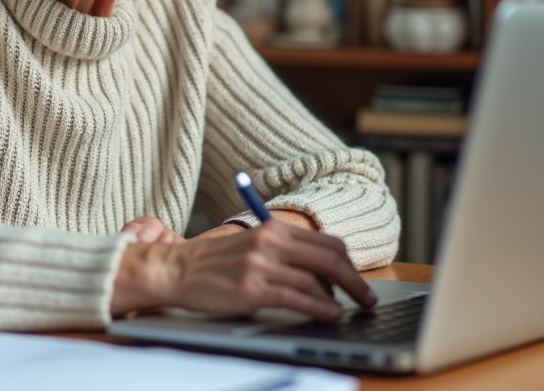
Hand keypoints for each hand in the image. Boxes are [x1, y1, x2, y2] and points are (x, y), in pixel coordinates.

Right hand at [111, 220, 375, 320]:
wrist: (176, 270)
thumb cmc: (213, 263)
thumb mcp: (250, 247)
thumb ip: (282, 252)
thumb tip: (321, 274)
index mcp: (272, 230)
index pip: (326, 242)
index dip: (349, 263)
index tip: (358, 280)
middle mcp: (270, 242)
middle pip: (329, 258)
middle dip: (354, 281)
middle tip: (366, 298)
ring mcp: (261, 265)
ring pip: (315, 280)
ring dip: (338, 298)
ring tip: (347, 310)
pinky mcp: (251, 288)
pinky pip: (296, 298)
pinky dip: (318, 307)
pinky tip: (329, 314)